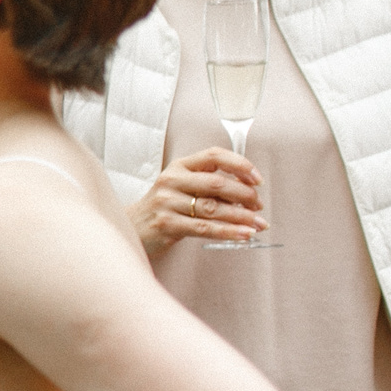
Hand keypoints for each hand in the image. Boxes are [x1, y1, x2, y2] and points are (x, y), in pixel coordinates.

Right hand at [129, 149, 264, 253]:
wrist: (132, 228)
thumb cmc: (164, 208)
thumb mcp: (182, 187)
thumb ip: (209, 186)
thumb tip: (247, 193)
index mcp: (179, 166)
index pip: (214, 156)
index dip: (240, 165)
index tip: (257, 179)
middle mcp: (172, 181)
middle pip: (216, 184)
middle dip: (245, 195)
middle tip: (259, 206)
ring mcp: (167, 202)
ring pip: (213, 208)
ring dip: (242, 217)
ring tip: (259, 225)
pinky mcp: (167, 224)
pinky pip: (205, 228)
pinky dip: (228, 232)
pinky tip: (244, 234)